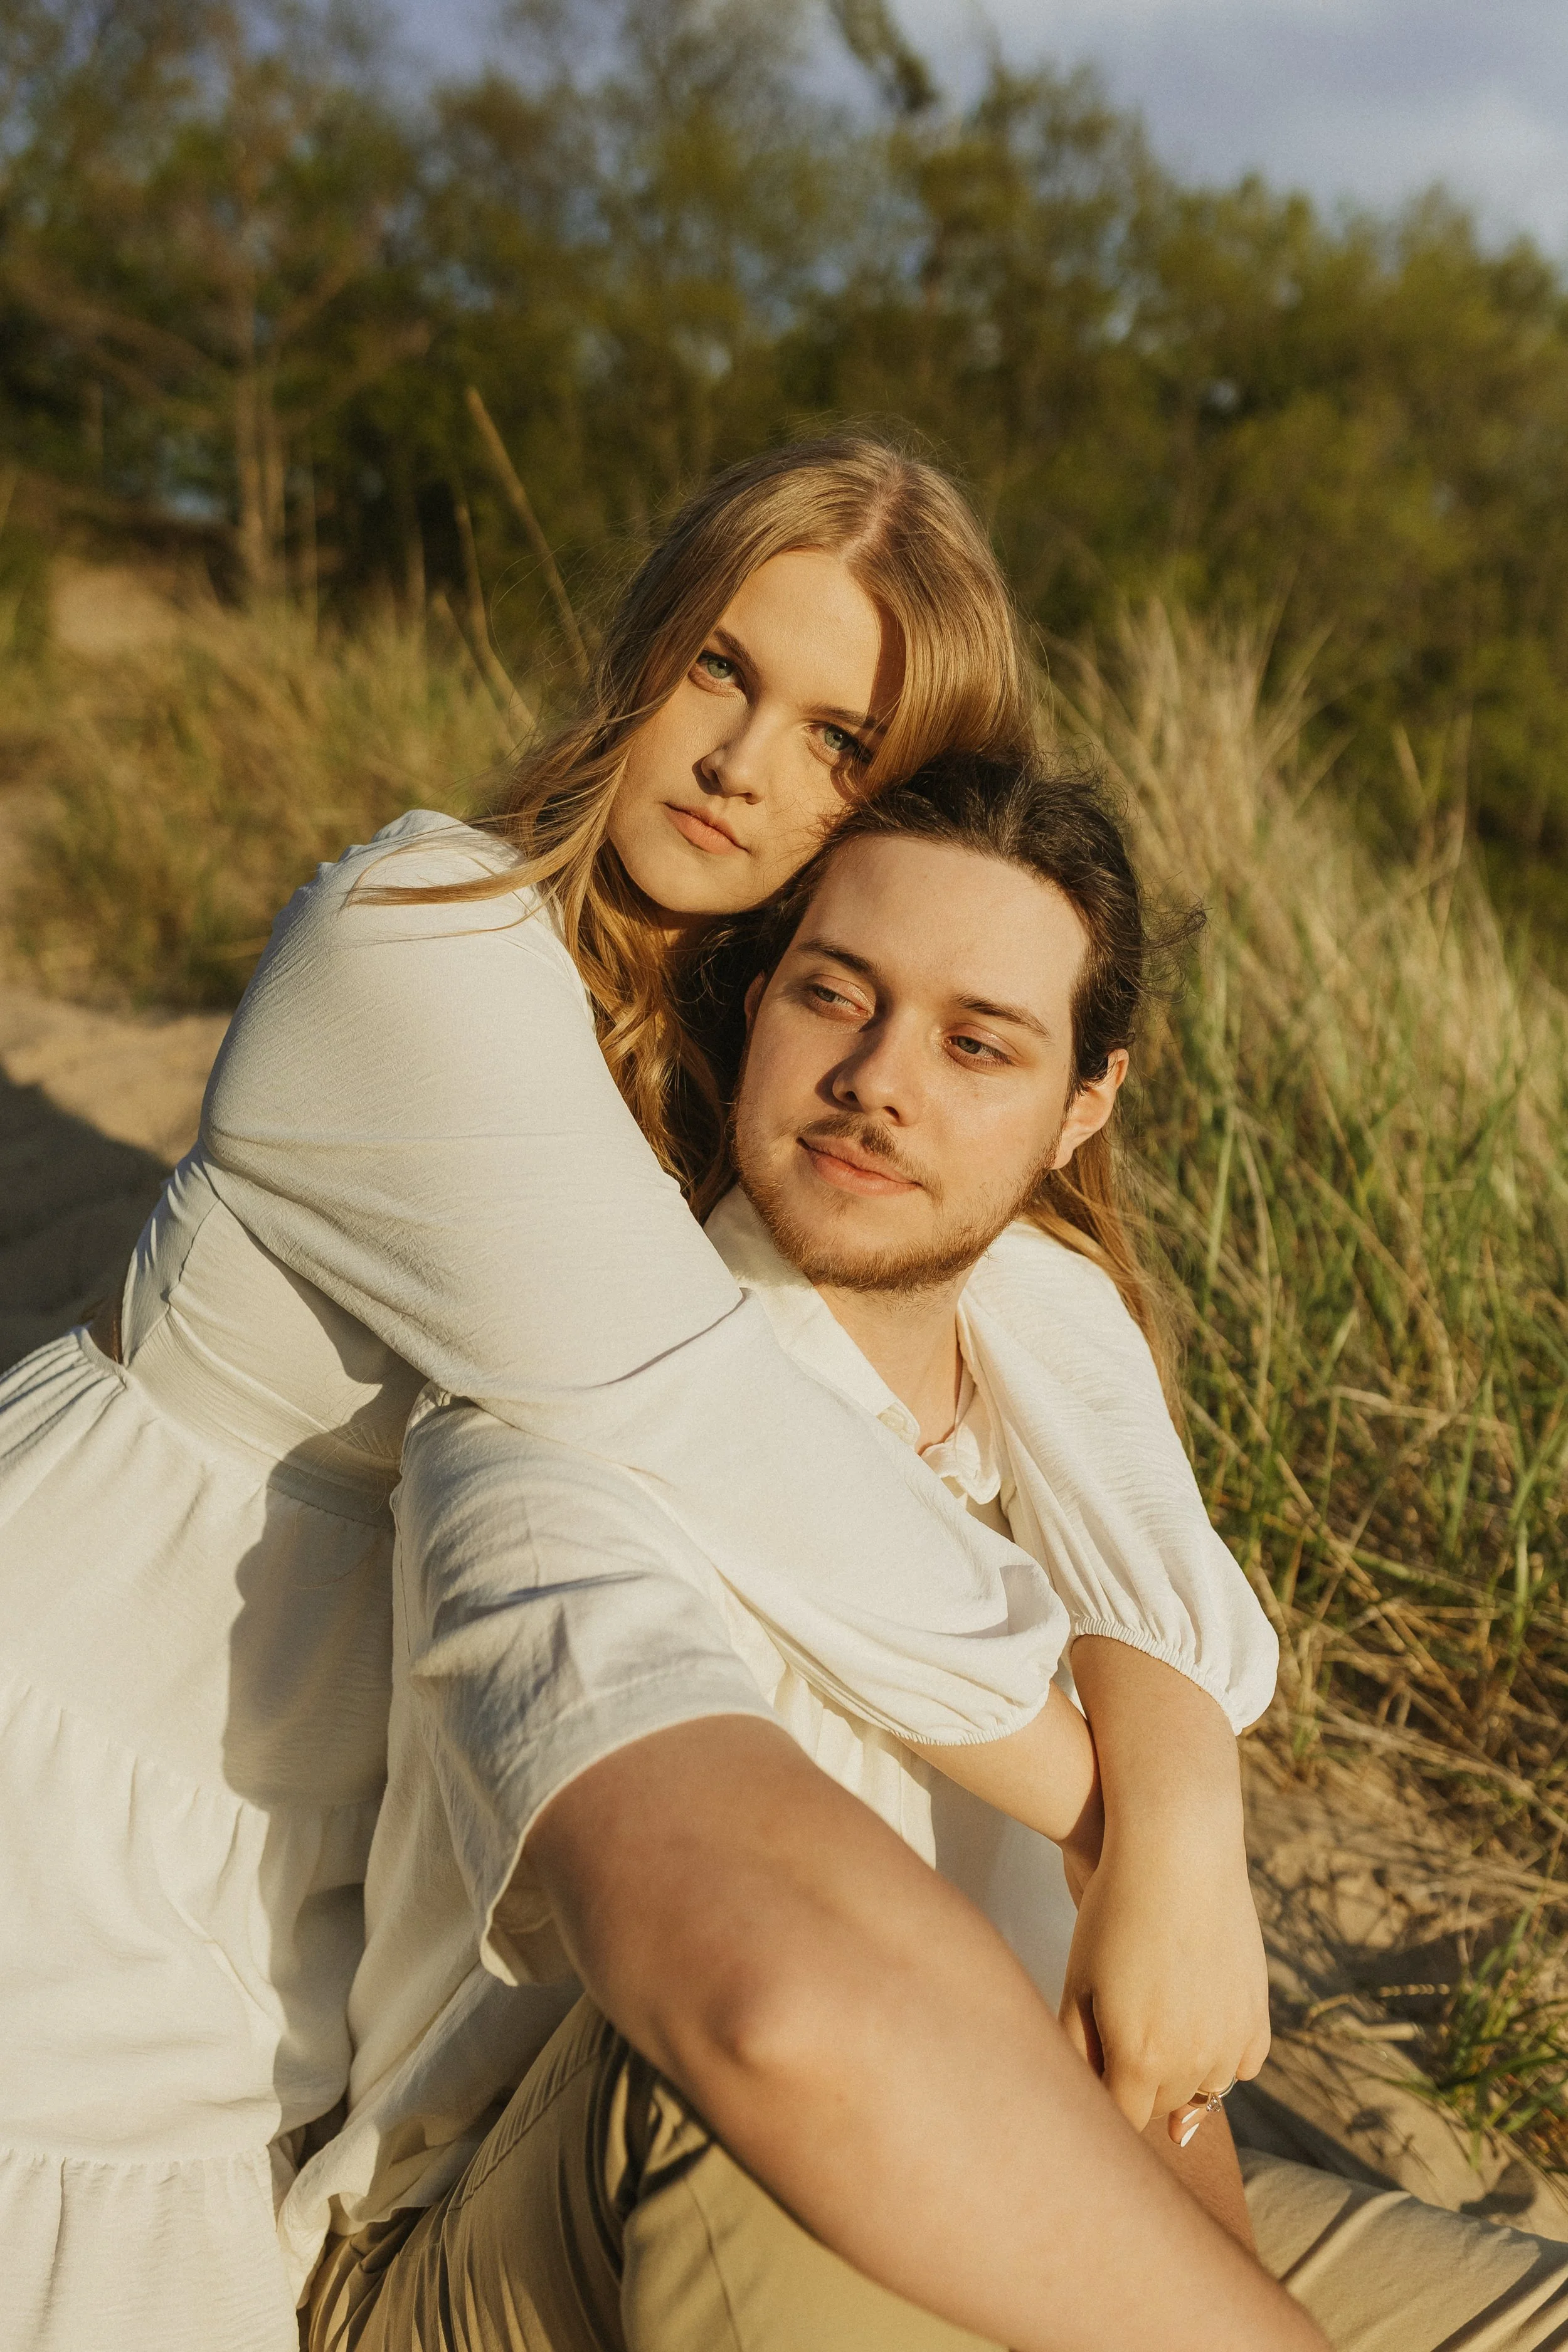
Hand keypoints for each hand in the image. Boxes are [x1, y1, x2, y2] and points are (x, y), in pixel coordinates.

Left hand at [1058, 1814, 1270, 2133]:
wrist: (1178, 1851)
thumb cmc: (1113, 1912)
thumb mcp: (1079, 1979)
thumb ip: (1081, 2049)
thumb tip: (1088, 2099)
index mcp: (1141, 2059)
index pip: (1122, 2117)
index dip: (1104, 2094)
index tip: (1096, 2064)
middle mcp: (1194, 2061)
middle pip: (1162, 2106)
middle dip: (1139, 2084)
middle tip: (1121, 2033)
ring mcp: (1233, 2039)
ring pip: (1204, 2088)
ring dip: (1181, 2072)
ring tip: (1157, 2021)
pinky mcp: (1258, 2015)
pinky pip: (1243, 2064)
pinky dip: (1220, 2054)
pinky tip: (1197, 2021)